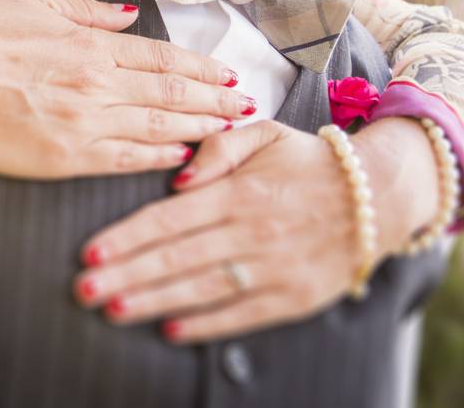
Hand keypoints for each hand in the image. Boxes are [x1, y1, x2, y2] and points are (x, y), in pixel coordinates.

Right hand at [0, 0, 251, 178]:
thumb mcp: (31, 2)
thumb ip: (86, 10)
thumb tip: (128, 16)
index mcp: (88, 44)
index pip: (162, 60)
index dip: (201, 70)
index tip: (227, 76)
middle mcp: (95, 83)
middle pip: (172, 95)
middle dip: (215, 102)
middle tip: (247, 108)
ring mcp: (82, 123)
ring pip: (158, 129)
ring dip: (199, 130)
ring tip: (230, 133)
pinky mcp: (62, 158)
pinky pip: (123, 160)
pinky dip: (158, 160)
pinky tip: (181, 159)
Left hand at [72, 117, 438, 340]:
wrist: (379, 195)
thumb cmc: (307, 161)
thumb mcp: (263, 134)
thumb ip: (217, 146)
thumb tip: (177, 177)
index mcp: (239, 190)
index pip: (170, 218)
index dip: (126, 236)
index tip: (90, 252)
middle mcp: (253, 231)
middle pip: (177, 257)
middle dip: (127, 275)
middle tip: (84, 290)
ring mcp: (274, 267)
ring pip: (203, 289)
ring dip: (155, 302)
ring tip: (113, 311)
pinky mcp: (295, 297)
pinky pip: (243, 315)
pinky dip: (207, 325)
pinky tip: (171, 330)